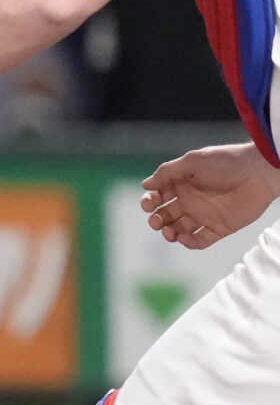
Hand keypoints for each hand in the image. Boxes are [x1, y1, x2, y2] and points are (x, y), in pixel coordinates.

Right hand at [141, 143, 279, 248]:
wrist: (259, 173)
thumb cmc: (226, 162)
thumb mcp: (193, 161)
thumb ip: (168, 172)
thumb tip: (146, 185)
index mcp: (182, 184)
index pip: (158, 196)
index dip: (149, 201)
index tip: (149, 204)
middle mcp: (191, 200)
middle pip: (165, 215)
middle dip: (156, 220)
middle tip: (155, 222)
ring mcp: (204, 215)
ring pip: (179, 229)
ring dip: (169, 233)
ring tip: (169, 233)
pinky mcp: (219, 228)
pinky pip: (200, 240)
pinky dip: (189, 242)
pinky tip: (184, 238)